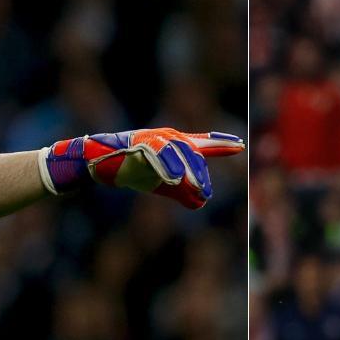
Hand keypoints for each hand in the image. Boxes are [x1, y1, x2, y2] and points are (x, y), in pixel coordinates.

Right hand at [40, 128, 244, 208]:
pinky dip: (167, 167)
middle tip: (204, 194)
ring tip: (198, 191)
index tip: (240, 145)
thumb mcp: (162, 182)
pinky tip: (174, 179)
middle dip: (201, 175)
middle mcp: (168, 137)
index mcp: (176, 143)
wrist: (99, 163)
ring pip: (179, 154)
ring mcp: (154, 140)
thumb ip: (182, 191)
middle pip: (194, 154)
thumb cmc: (133, 170)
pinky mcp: (140, 145)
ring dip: (189, 174)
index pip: (203, 143)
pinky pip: (158, 156)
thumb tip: (200, 202)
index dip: (221, 144)